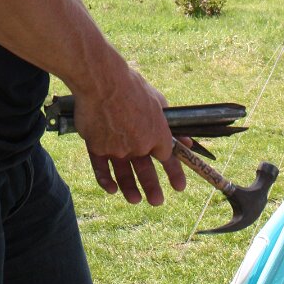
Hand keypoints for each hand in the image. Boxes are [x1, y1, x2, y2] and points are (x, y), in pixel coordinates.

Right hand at [72, 69, 186, 204]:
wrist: (103, 82)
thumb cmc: (131, 85)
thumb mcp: (158, 101)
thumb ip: (172, 125)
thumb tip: (187, 141)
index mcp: (157, 134)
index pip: (169, 158)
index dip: (175, 173)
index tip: (179, 186)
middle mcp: (139, 146)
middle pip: (147, 172)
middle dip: (153, 189)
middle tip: (157, 201)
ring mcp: (117, 149)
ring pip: (125, 176)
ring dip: (131, 190)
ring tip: (135, 199)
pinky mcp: (97, 148)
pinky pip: (101, 170)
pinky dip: (106, 181)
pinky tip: (112, 189)